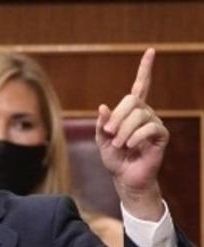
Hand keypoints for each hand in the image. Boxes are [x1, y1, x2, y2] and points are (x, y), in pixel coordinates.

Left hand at [96, 48, 167, 219]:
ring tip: (118, 145)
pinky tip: (130, 146)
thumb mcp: (102, 141)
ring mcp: (155, 124)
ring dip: (124, 131)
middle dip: (117, 116)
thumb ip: (102, 124)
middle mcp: (145, 114)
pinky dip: (135, 137)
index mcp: (131, 112)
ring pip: (139, 115)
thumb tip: (103, 107)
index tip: (150, 51)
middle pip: (133, 100)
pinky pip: (149, 128)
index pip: (141, 86)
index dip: (145, 69)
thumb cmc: (114, 159)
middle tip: (109, 133)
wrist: (125, 178)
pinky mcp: (161, 136)